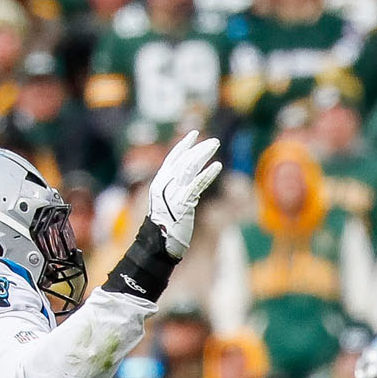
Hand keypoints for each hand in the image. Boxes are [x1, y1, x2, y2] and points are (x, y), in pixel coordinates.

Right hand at [149, 129, 222, 257]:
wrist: (159, 243)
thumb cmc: (165, 226)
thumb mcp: (168, 203)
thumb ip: (176, 189)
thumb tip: (189, 180)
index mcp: (160, 182)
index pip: (172, 158)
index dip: (183, 145)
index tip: (193, 134)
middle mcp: (165, 184)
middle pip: (184, 159)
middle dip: (199, 148)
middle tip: (214, 141)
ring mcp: (173, 192)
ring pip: (190, 167)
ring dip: (204, 154)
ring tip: (216, 146)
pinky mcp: (183, 202)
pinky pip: (197, 184)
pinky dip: (208, 173)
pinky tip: (217, 166)